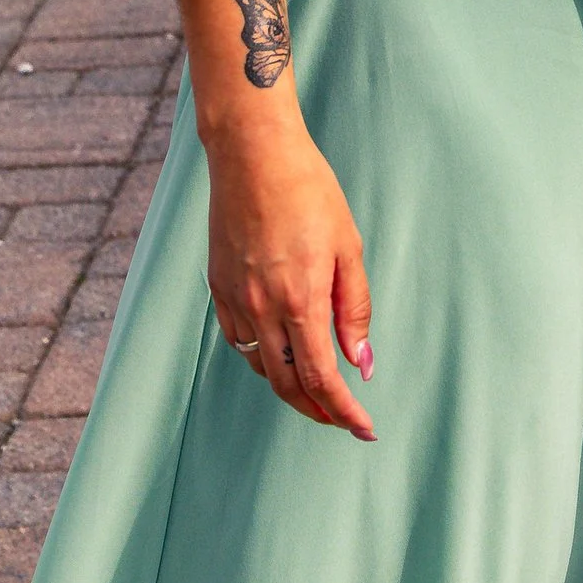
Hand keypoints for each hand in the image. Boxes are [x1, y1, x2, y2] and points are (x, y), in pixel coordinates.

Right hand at [207, 132, 375, 437]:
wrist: (253, 154)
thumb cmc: (309, 192)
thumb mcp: (347, 248)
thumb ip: (354, 309)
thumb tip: (362, 362)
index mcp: (300, 300)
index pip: (322, 378)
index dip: (344, 411)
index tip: (364, 428)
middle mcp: (262, 308)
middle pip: (287, 385)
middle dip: (317, 411)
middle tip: (343, 419)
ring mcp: (235, 299)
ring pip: (261, 367)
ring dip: (289, 388)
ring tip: (316, 391)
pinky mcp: (218, 286)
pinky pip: (239, 340)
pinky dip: (262, 358)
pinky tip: (279, 352)